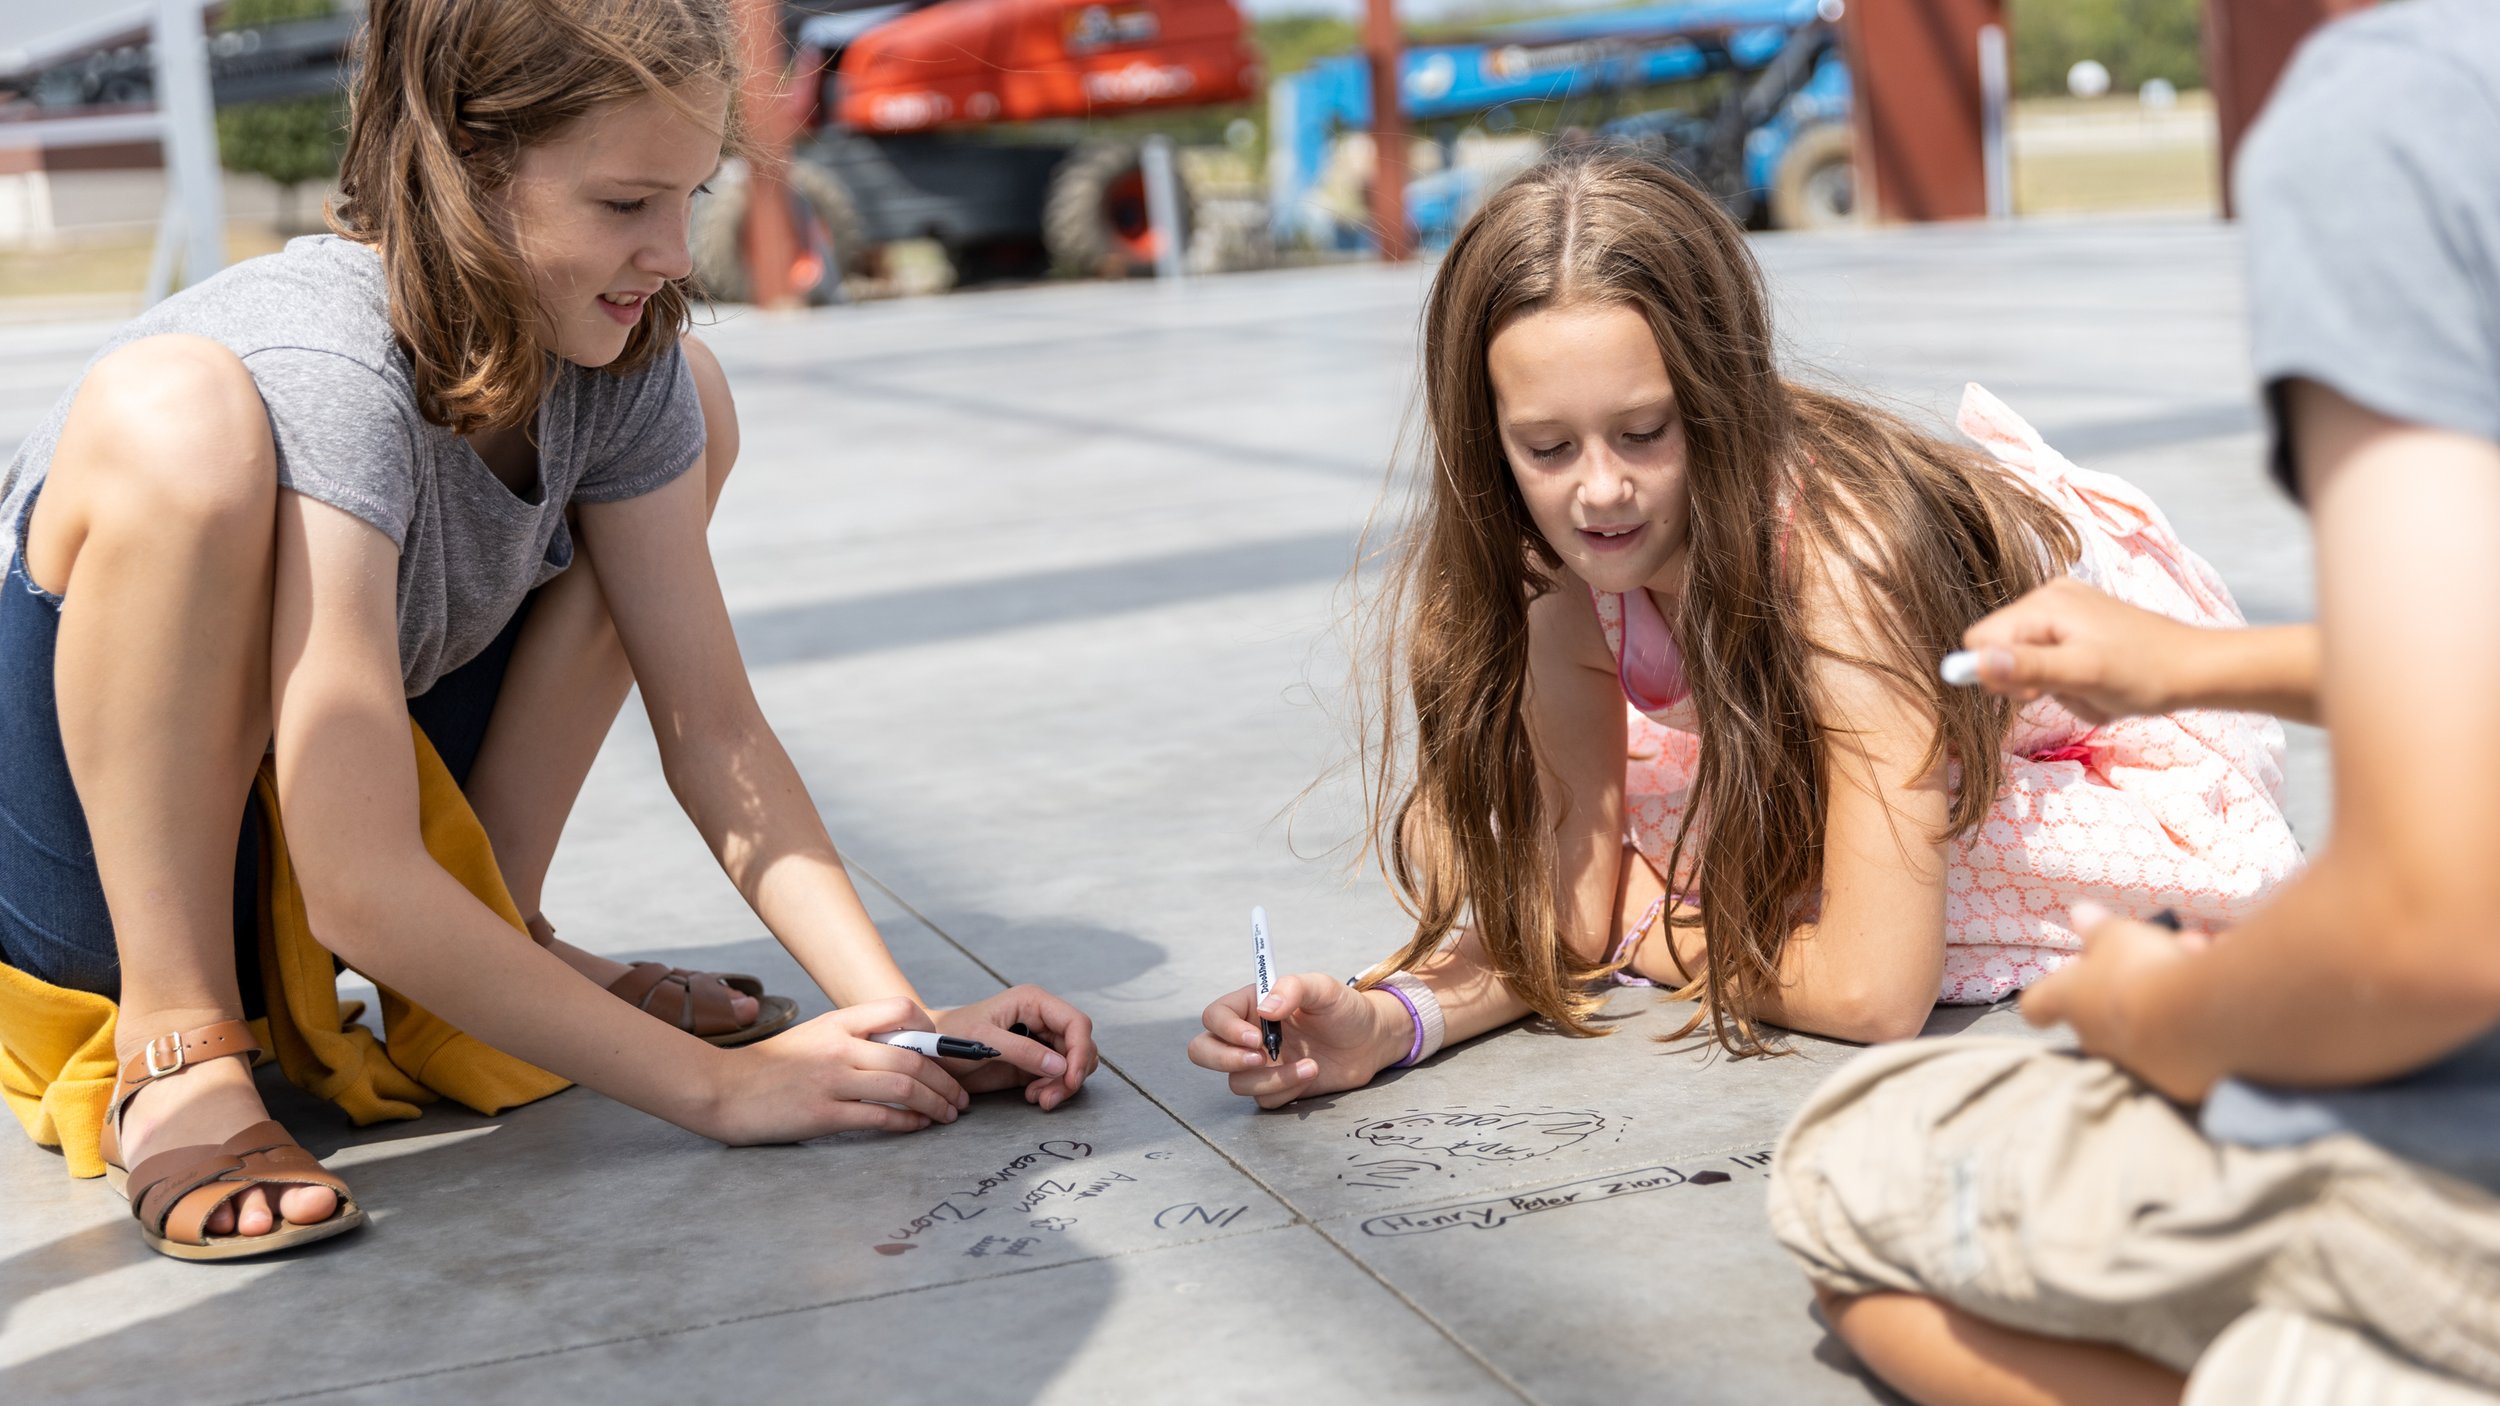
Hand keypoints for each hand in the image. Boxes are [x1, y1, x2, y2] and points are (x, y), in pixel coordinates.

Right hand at [707, 998, 970, 1144]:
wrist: (721, 1090)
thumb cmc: (770, 1067)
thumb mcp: (814, 1036)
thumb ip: (852, 1037)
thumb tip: (901, 1049)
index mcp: (838, 1022)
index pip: (900, 1009)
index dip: (932, 1032)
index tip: (946, 1055)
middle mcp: (838, 1046)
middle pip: (912, 1055)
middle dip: (946, 1080)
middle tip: (961, 1097)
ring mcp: (831, 1080)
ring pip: (902, 1085)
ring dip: (935, 1102)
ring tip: (948, 1115)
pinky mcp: (822, 1114)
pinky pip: (878, 1117)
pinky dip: (907, 1122)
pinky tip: (919, 1126)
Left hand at [934, 985, 1098, 1110]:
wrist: (928, 1055)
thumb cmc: (949, 1038)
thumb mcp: (983, 1042)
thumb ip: (1022, 1051)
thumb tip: (1061, 1066)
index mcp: (1033, 1002)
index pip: (1076, 1023)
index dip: (1080, 1051)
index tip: (1070, 1079)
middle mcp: (1043, 1019)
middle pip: (1080, 1046)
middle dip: (1071, 1074)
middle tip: (1048, 1098)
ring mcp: (1041, 1041)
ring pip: (1073, 1064)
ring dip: (1063, 1085)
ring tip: (1038, 1099)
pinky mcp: (1035, 1062)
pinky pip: (1059, 1077)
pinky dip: (1053, 1089)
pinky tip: (1033, 1096)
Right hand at [1187, 973, 1404, 1108]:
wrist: (1371, 1042)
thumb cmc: (1345, 1008)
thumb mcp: (1323, 988)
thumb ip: (1293, 988)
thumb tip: (1265, 1009)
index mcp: (1251, 1004)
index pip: (1214, 1016)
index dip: (1226, 1030)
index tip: (1257, 1038)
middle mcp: (1248, 1035)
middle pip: (1203, 1051)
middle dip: (1223, 1059)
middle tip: (1257, 1059)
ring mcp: (1260, 1064)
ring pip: (1236, 1082)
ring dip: (1272, 1078)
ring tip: (1310, 1064)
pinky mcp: (1276, 1087)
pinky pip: (1264, 1098)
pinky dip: (1287, 1089)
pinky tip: (1312, 1072)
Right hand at [1960, 577, 2200, 724]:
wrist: (2196, 668)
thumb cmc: (2144, 672)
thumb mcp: (2083, 674)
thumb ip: (2027, 667)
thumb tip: (1974, 662)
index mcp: (2044, 603)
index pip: (1980, 640)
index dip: (1997, 672)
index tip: (2035, 691)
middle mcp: (2049, 597)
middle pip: (2002, 648)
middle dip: (2029, 680)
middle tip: (2068, 689)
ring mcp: (2066, 608)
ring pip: (2027, 657)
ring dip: (2052, 684)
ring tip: (2089, 686)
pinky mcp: (2080, 622)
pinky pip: (2050, 655)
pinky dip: (2067, 676)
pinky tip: (2096, 679)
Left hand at [2022, 901, 2223, 1102]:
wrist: (2194, 1023)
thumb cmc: (2141, 970)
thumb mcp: (2118, 935)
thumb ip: (2099, 928)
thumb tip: (2079, 914)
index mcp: (2070, 1002)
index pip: (2038, 1005)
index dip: (2046, 992)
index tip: (2060, 981)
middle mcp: (2094, 1040)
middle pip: (2102, 1007)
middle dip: (2132, 975)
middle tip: (2158, 949)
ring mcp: (2134, 1064)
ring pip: (2150, 1016)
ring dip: (2171, 986)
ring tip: (2197, 954)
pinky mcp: (2176, 1081)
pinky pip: (2183, 1035)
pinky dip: (2198, 1012)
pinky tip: (2218, 985)